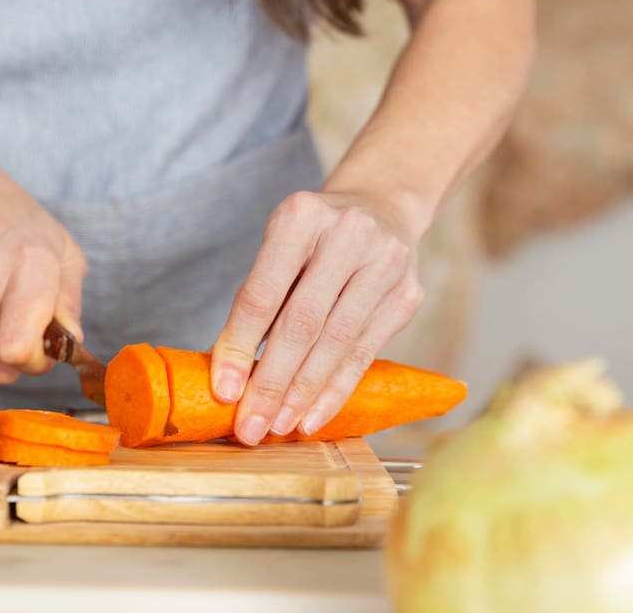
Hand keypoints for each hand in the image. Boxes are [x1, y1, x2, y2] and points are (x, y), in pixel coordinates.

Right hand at [0, 139, 86, 383]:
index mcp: (28, 261)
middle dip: (18, 358)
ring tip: (0, 302)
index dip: (36, 363)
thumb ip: (70, 301)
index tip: (44, 350)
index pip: (17, 347)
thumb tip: (70, 343)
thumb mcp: (61, 246)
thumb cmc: (13, 217)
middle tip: (26, 331)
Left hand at [210, 191, 424, 444]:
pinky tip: (312, 416)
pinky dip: (335, 390)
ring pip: (336, 344)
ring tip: (276, 426)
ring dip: (303, 393)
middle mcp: (347, 235)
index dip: (240, 346)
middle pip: (301, 324)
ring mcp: (385, 264)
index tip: (224, 391)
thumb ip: (256, 301)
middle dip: (271, 382)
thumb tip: (228, 373)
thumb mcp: (278, 247)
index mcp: (300, 216)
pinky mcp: (408, 295)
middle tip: (249, 425)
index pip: (261, 294)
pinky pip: (365, 353)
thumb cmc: (314, 236)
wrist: (382, 206)